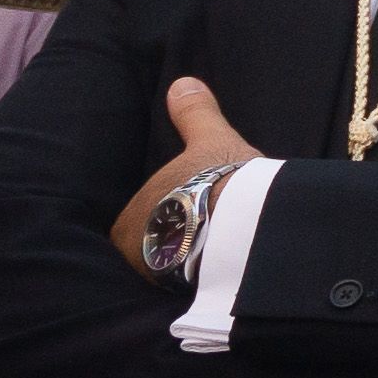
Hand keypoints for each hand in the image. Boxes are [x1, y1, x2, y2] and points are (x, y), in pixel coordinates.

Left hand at [108, 79, 266, 278]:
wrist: (248, 221)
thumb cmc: (220, 180)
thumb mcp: (210, 140)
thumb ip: (194, 114)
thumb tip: (182, 84)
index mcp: (128, 220)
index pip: (133, 224)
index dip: (157, 218)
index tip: (179, 213)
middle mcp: (135, 253)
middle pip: (150, 247)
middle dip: (169, 241)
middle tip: (198, 231)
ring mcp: (159, 278)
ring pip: (168, 267)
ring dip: (184, 261)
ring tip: (213, 252)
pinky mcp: (188, 293)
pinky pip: (189, 284)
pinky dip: (201, 278)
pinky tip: (222, 270)